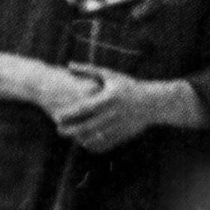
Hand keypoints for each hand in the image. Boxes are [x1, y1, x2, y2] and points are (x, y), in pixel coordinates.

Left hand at [53, 67, 169, 153]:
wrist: (152, 102)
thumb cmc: (129, 86)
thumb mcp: (110, 75)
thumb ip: (88, 70)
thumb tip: (69, 64)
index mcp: (108, 99)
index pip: (83, 109)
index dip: (68, 114)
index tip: (56, 116)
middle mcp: (112, 114)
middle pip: (86, 126)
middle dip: (70, 130)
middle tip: (59, 130)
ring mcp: (118, 127)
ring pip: (94, 138)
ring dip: (80, 139)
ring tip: (71, 136)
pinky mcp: (122, 136)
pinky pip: (105, 144)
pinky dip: (94, 145)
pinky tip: (86, 143)